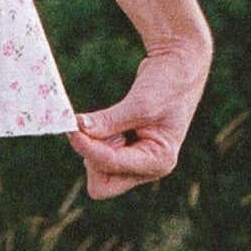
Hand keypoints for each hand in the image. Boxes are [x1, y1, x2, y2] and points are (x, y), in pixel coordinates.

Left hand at [70, 36, 210, 200]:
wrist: (178, 67)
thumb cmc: (167, 84)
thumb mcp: (140, 103)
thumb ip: (109, 120)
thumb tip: (78, 128)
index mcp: (158, 161)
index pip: (110, 166)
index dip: (88, 148)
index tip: (71, 129)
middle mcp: (147, 169)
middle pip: (101, 183)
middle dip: (93, 156)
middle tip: (98, 125)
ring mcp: (136, 163)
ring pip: (97, 170)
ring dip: (95, 144)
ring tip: (116, 118)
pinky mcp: (125, 152)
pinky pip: (99, 156)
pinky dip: (96, 139)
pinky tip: (112, 120)